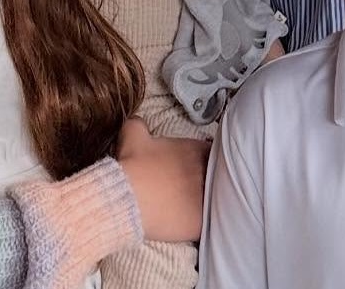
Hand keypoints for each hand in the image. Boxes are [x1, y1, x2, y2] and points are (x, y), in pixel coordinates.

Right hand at [116, 118, 209, 242]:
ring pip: (215, 198)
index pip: (211, 150)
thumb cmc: (133, 165)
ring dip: (207, 198)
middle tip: (192, 184)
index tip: (195, 161)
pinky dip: (201, 221)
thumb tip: (136, 121)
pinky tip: (191, 223)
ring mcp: (206, 197)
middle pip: (215, 174)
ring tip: (191, 204)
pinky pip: (208, 221)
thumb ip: (139, 124)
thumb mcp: (133, 135)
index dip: (203, 155)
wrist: (128, 198)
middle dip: (206, 176)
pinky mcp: (201, 222)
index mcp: (193, 150)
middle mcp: (205, 172)